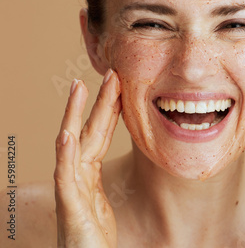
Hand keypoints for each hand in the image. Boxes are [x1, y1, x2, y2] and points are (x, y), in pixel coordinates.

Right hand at [54, 69, 120, 247]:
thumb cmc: (92, 238)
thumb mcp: (101, 204)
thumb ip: (101, 183)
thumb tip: (108, 165)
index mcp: (88, 174)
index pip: (100, 135)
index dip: (109, 110)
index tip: (119, 86)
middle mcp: (78, 177)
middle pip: (89, 132)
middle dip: (99, 102)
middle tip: (110, 73)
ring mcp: (72, 190)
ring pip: (73, 145)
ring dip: (75, 115)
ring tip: (79, 88)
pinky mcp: (70, 207)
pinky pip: (66, 177)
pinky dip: (64, 154)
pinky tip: (66, 133)